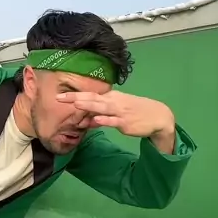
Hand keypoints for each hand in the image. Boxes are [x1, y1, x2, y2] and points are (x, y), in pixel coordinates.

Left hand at [57, 90, 175, 151]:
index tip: (59, 95)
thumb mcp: (117, 111)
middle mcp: (113, 102)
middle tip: (59, 97)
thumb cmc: (135, 112)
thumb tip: (86, 120)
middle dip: (75, 98)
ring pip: (101, 107)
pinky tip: (96, 120)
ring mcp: (119, 112)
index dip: (74, 94)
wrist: (158, 117)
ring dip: (88, 105)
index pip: (90, 94)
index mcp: (110, 97)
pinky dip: (104, 120)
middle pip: (92, 98)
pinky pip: (113, 121)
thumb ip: (100, 115)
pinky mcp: (125, 123)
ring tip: (75, 103)